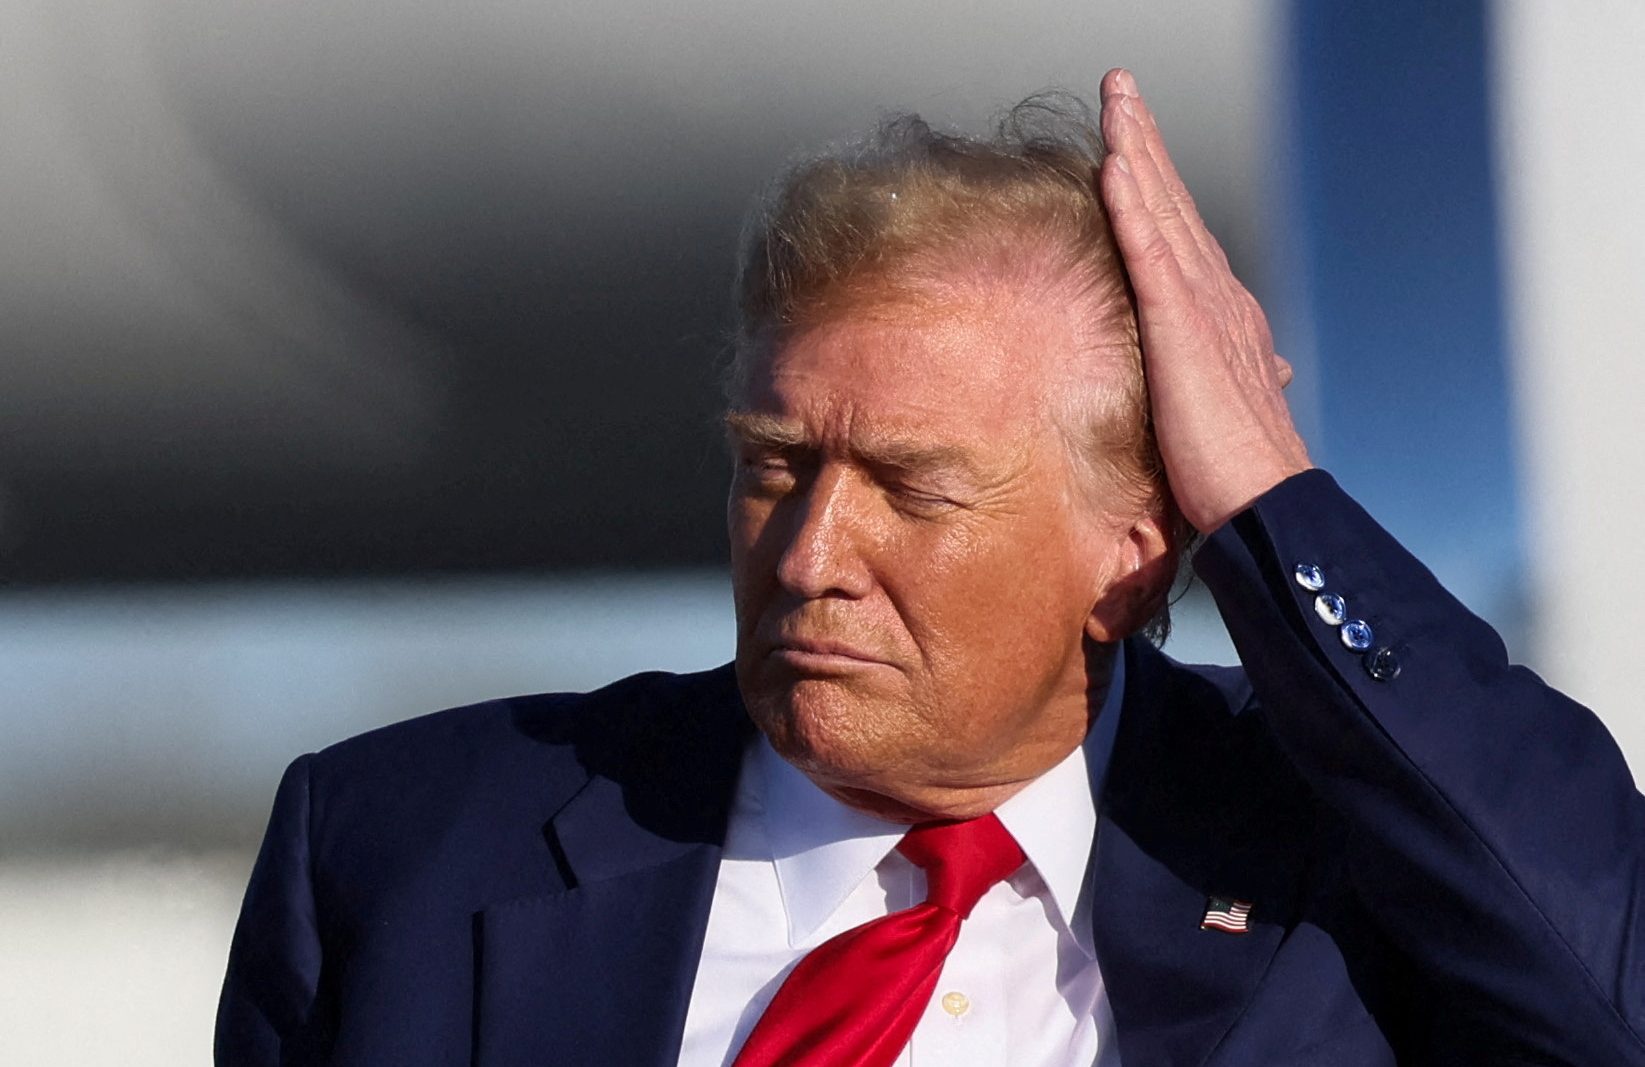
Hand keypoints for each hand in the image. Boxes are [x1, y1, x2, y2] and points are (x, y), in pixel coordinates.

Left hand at [1097, 68, 1311, 533]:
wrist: (1265, 503)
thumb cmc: (1239, 472)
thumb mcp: (1225, 412)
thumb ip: (1228, 379)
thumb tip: (1260, 374)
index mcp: (1222, 318)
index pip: (1181, 236)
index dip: (1158, 186)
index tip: (1133, 142)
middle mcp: (1218, 299)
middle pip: (1174, 205)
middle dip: (1147, 142)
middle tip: (1121, 90)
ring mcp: (1203, 309)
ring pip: (1164, 213)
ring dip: (1138, 151)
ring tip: (1115, 102)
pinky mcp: (1183, 331)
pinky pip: (1151, 255)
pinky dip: (1134, 206)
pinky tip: (1115, 166)